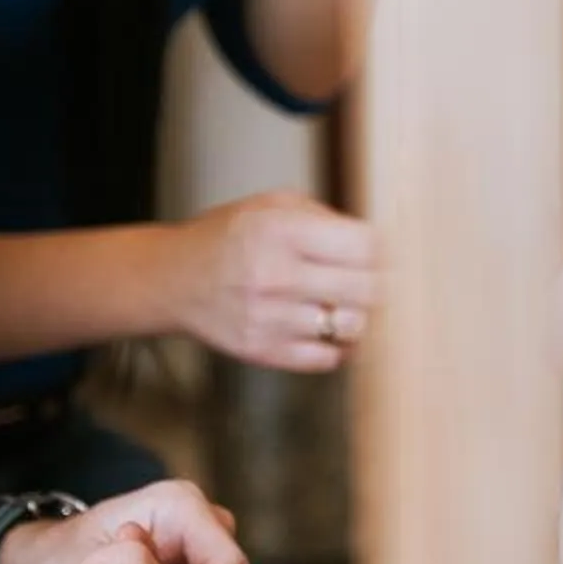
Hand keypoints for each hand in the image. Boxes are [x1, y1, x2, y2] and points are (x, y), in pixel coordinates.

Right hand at [173, 188, 378, 372]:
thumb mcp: (271, 205)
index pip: (364, 245)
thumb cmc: (229, 238)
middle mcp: (276, 275)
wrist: (174, 279)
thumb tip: (380, 242)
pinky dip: (338, 346)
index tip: (388, 253)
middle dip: (382, 285)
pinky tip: (328, 329)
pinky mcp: (264, 350)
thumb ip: (324, 218)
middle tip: (383, 282)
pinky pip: (328, 358)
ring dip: (360, 316)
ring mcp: (270, 318)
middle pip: (368, 289)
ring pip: (352, 327)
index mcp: (282, 231)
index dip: (386, 250)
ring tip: (350, 305)